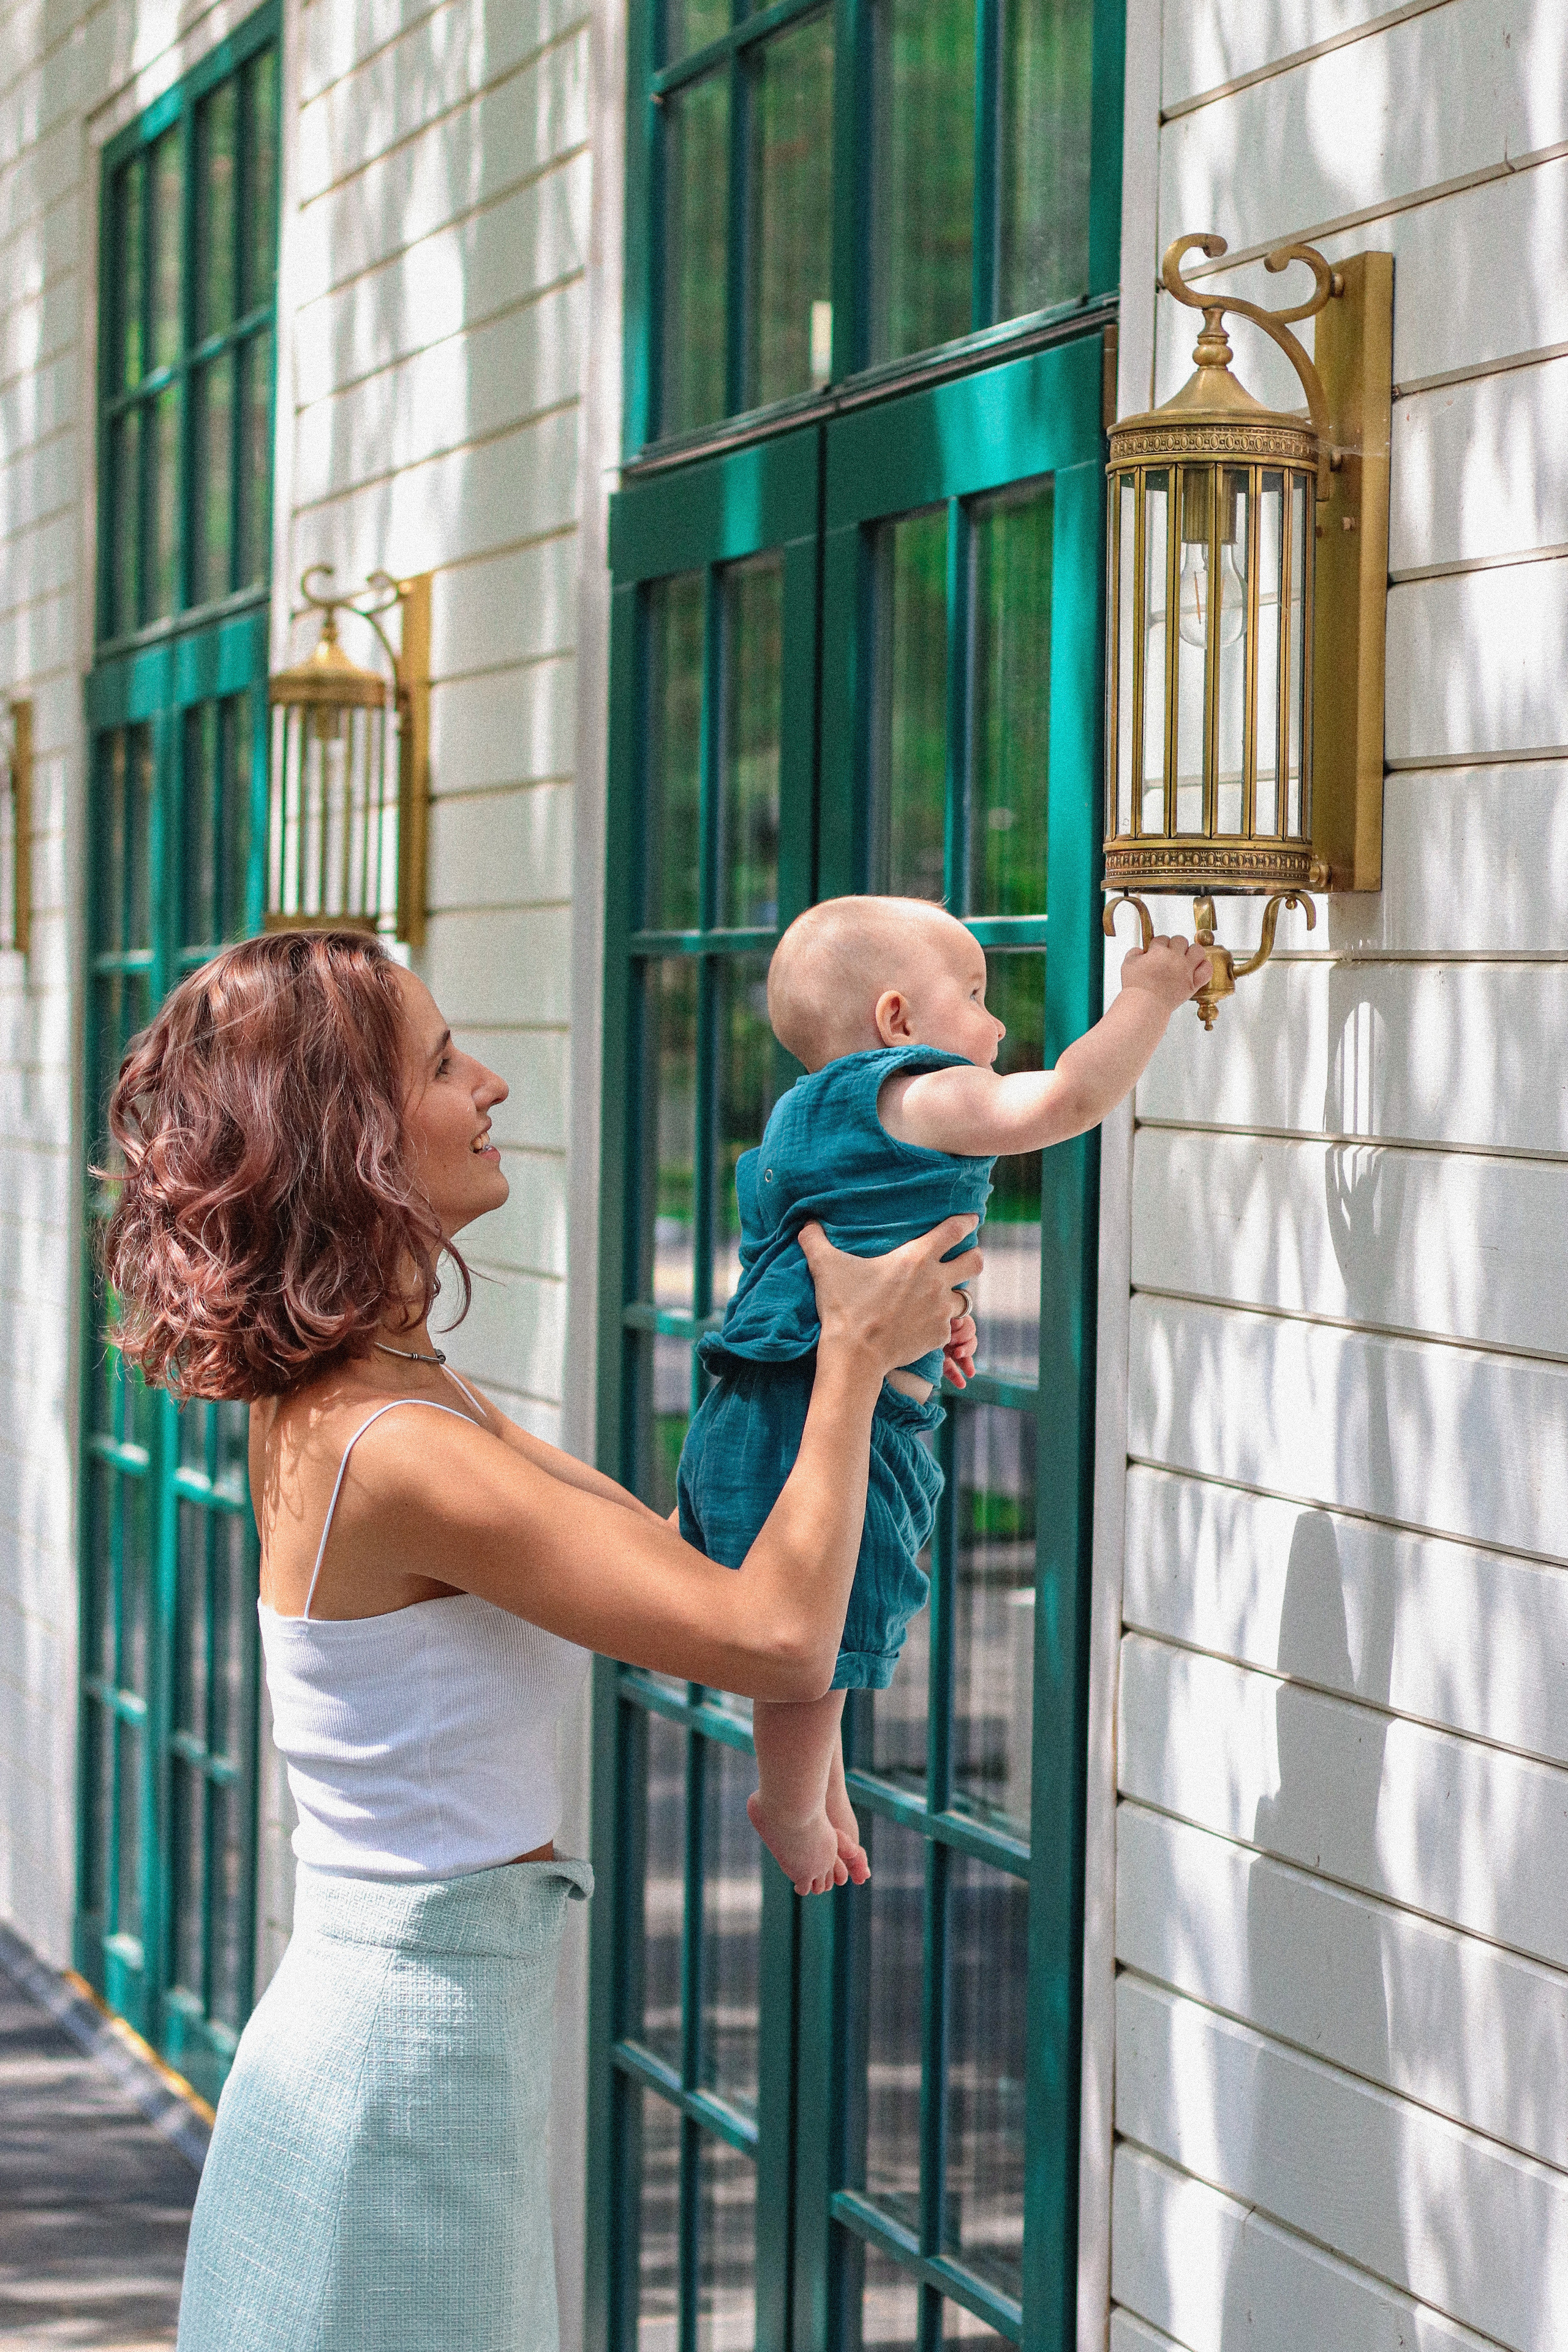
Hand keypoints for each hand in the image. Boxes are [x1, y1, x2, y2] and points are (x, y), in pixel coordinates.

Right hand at [800, 1216, 983, 1377]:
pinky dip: (940, 1323)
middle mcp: (936, 1282)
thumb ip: (815, 1240)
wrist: (855, 1356)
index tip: (969, 1218)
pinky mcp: (939, 1336)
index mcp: (916, 1258)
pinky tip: (923, 1323)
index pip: (955, 1230)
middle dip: (971, 1257)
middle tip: (961, 1257)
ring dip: (954, 1294)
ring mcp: (940, 1311)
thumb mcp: (826, 1267)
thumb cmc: (843, 1307)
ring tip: (938, 1296)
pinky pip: (949, 1326)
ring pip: (964, 1297)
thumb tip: (806, 1222)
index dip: (965, 1221)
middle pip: (975, 1262)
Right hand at [1119, 933, 1211, 1012]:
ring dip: (1192, 951)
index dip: (1158, 945)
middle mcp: (1175, 958)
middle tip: (1169, 955)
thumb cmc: (1136, 987)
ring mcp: (1186, 970)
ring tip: (1186, 958)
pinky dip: (1204, 967)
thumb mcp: (1127, 964)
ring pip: (1198, 950)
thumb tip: (1140, 950)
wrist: (1145, 1006)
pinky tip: (1197, 968)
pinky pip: (1207, 969)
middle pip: (1180, 940)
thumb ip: (1134, 952)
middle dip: (1174, 945)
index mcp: (1159, 951)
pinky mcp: (1193, 984)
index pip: (1162, 939)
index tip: (1155, 952)